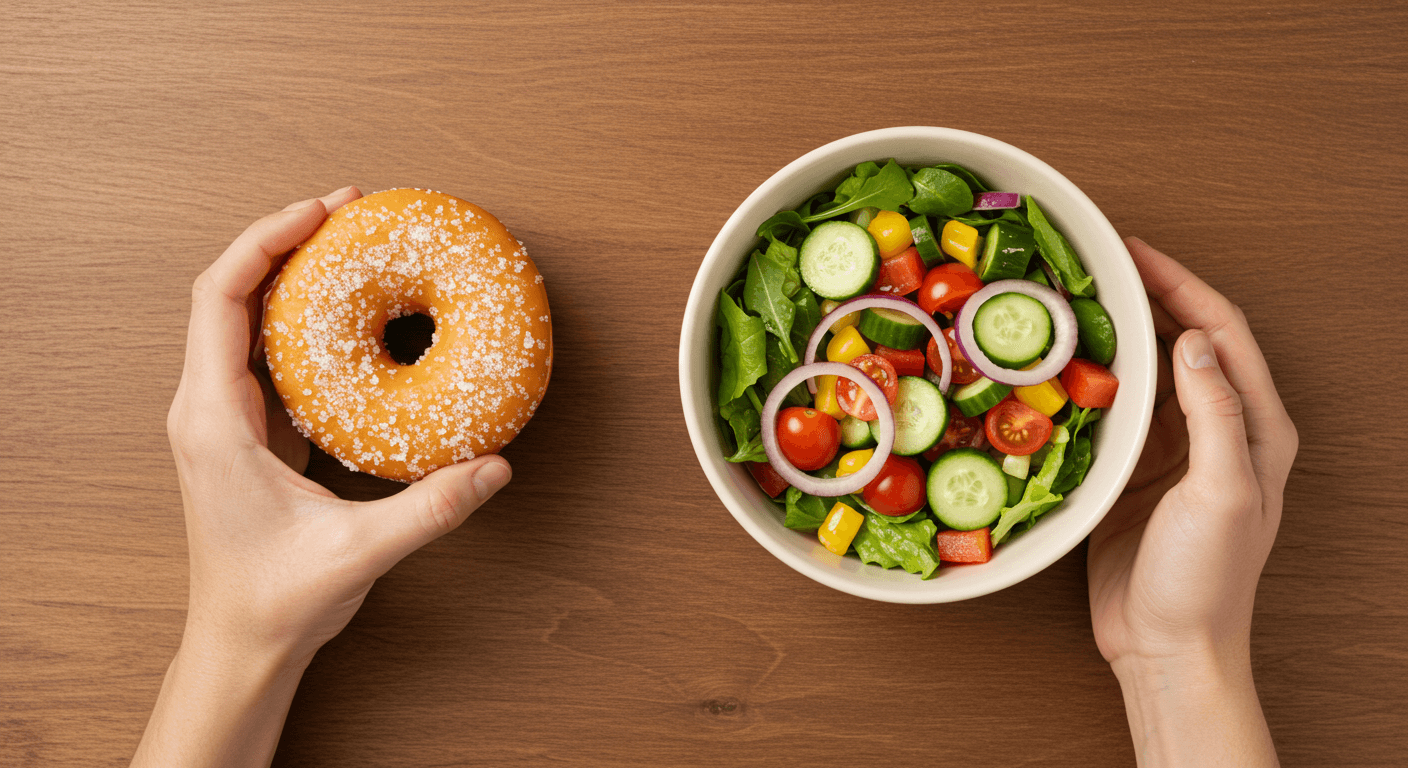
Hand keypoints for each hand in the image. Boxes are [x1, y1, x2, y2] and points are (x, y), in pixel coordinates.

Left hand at [134, 189, 511, 766]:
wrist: (240, 645)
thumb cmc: (275, 602)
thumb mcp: (357, 554)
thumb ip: (430, 510)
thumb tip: (495, 467)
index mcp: (214, 421)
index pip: (221, 298)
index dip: (268, 240)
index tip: (323, 210)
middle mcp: (208, 408)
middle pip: (231, 291)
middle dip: (286, 239)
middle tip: (351, 209)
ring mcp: (225, 418)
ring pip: (244, 317)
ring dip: (292, 273)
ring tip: (351, 242)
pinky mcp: (249, 432)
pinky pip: (265, 352)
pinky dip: (302, 317)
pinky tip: (348, 310)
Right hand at [1088, 237, 1295, 766]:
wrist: (1166, 645)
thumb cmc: (1205, 579)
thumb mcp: (1221, 494)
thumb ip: (1215, 415)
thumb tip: (1191, 342)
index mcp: (1256, 426)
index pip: (1221, 331)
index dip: (1181, 281)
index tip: (1134, 249)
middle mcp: (1218, 427)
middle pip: (1183, 337)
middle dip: (1145, 292)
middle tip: (1094, 260)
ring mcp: (1174, 448)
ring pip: (1146, 367)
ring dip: (1115, 330)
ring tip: (1072, 296)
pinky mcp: (1134, 469)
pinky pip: (1115, 406)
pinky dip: (1091, 376)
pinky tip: (1059, 362)